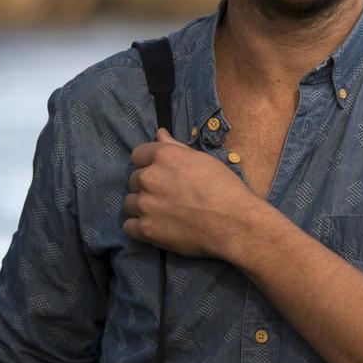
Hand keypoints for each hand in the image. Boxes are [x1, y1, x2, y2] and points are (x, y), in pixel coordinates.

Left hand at [123, 128, 259, 258]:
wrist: (233, 222)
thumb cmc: (224, 188)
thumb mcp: (202, 160)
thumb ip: (176, 147)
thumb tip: (159, 133)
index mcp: (163, 156)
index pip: (137, 155)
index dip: (148, 164)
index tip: (161, 175)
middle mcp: (150, 178)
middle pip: (134, 180)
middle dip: (147, 186)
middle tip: (167, 196)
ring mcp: (146, 205)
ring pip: (130, 202)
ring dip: (142, 206)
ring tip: (163, 213)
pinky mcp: (146, 229)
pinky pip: (129, 226)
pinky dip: (139, 227)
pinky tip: (156, 227)